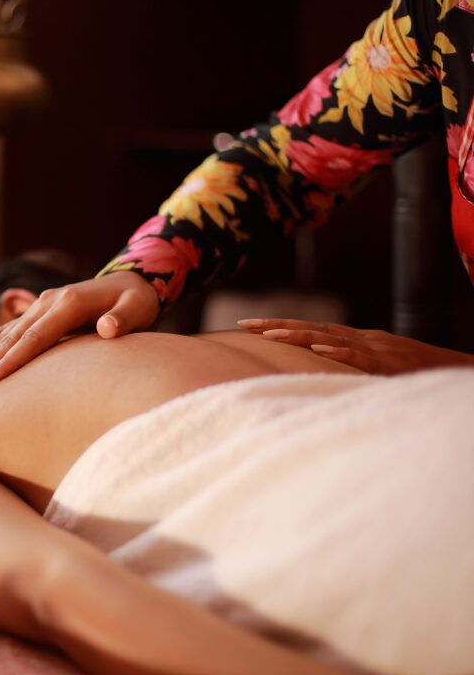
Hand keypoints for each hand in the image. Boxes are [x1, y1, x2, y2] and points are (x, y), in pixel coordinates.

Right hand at [0, 271, 159, 400]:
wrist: (131, 280)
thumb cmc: (137, 300)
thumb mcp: (139, 307)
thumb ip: (122, 319)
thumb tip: (107, 328)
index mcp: (67, 303)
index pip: (34, 339)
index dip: (11, 361)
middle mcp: (46, 303)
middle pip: (10, 341)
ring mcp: (39, 307)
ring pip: (3, 339)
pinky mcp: (38, 313)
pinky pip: (6, 331)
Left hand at [237, 318, 473, 374]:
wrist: (454, 371)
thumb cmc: (413, 373)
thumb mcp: (374, 367)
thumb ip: (347, 366)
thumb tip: (316, 369)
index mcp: (354, 340)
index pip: (309, 329)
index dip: (278, 326)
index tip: (247, 326)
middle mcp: (360, 339)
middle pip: (311, 328)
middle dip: (275, 326)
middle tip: (244, 325)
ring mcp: (374, 349)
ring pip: (329, 338)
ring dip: (298, 335)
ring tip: (269, 334)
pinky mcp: (388, 364)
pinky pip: (359, 357)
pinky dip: (338, 352)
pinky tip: (318, 349)